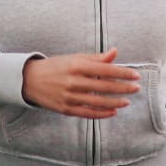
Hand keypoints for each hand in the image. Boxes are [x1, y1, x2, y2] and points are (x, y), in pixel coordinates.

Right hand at [22, 47, 140, 118]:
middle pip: (105, 86)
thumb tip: (115, 53)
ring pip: (98, 102)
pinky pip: (88, 113)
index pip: (106, 70)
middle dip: (123, 87)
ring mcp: (70, 97)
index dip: (123, 73)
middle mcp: (74, 81)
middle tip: (136, 88)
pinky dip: (102, 113)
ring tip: (127, 101)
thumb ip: (96, 58)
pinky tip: (113, 111)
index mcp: (77, 65)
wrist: (30, 80)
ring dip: (116, 102)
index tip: (135, 75)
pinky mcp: (66, 109)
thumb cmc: (56, 66)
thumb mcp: (74, 58)